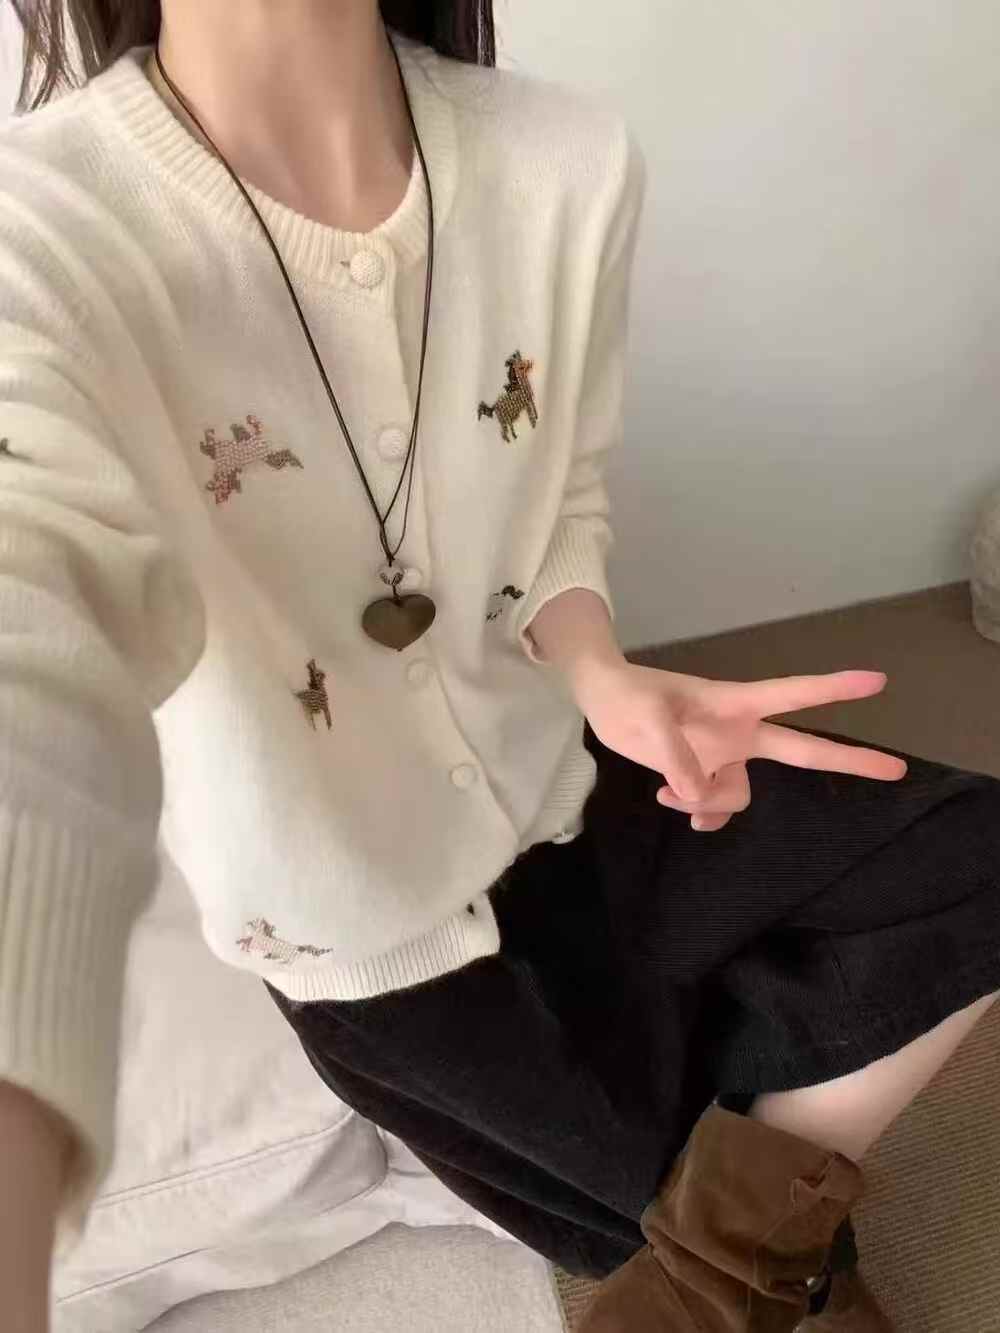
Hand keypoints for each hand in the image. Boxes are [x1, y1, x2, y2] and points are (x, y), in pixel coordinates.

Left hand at [572, 661, 907, 831]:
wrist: (604, 701)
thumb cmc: (628, 695)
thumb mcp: (646, 719)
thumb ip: (674, 755)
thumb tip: (695, 795)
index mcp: (735, 703)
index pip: (792, 695)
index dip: (832, 688)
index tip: (876, 681)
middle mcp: (739, 731)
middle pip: (803, 749)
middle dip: (848, 759)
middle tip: (896, 768)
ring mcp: (724, 754)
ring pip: (740, 794)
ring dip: (709, 805)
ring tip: (668, 791)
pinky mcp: (704, 773)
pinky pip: (718, 805)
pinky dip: (699, 812)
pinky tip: (672, 802)